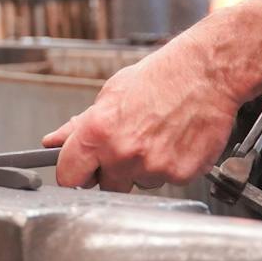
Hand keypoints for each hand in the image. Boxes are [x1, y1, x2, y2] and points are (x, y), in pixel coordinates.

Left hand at [45, 37, 242, 192]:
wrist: (207, 74)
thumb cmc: (162, 77)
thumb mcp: (111, 94)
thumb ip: (79, 125)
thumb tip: (54, 141)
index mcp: (99, 132)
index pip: (68, 176)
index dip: (74, 175)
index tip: (80, 173)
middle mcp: (124, 153)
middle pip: (106, 186)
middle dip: (112, 172)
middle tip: (129, 145)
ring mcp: (153, 167)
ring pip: (139, 183)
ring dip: (144, 167)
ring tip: (158, 135)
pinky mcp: (180, 175)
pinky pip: (167, 181)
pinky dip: (170, 166)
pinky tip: (175, 141)